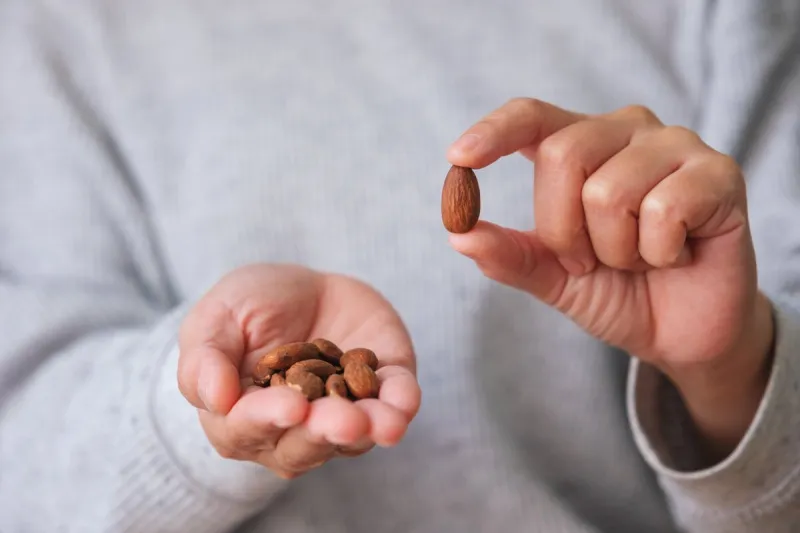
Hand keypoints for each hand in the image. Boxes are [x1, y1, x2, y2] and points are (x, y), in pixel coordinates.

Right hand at [177, 264, 420, 477]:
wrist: (303, 287)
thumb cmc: (247, 306)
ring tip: (381, 423)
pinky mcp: (380, 391)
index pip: (247, 429)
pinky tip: (404, 404)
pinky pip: (392, 407)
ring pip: (352, 439)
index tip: (290, 406)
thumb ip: (204, 357)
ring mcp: (339, 415)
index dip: (267, 419)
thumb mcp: (216, 317)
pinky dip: (399, 407)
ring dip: (369, 430)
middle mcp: (291, 431)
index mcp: (240, 418)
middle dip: (324, 433)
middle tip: (343, 421)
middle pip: (303, 446)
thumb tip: (214, 399)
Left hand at [446, 99, 773, 457]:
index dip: (493, 131)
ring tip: (639, 259)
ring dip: (614, 250)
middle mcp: (626, 130)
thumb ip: (510, 255)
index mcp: (581, 144)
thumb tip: (459, 234)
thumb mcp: (552, 277)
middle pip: (561, 155)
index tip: (457, 159)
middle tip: (589, 262)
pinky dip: (659, 253)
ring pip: (608, 190)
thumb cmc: (616, 292)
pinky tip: (677, 256)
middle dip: (563, 230)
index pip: (531, 116)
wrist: (681, 334)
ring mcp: (676, 146)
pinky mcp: (719, 174)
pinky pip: (663, 209)